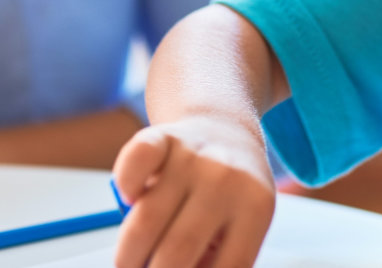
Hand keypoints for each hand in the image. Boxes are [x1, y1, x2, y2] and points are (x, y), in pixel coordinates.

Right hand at [111, 117, 275, 267]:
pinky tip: (130, 201)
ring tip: (128, 264)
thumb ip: (218, 256)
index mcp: (256, 207)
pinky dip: (125, 186)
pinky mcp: (162, 137)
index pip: (230, 266)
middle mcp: (225, 180)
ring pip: (147, 218)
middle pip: (180, 249)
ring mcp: (192, 157)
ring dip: (127, 255)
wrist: (224, 128)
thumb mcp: (242, 223)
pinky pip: (134, 163)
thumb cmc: (228, 192)